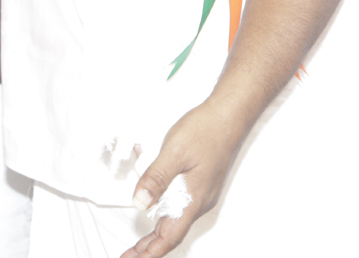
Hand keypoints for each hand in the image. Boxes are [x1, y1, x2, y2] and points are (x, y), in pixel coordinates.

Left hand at [121, 102, 245, 257]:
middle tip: (129, 257)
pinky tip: (152, 210)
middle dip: (150, 248)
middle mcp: (199, 202)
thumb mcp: (174, 153)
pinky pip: (179, 205)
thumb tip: (139, 203)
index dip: (151, 252)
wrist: (229, 116)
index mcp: (193, 199)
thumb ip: (156, 179)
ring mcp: (201, 193)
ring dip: (156, 233)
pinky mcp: (199, 183)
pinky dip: (163, 214)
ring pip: (175, 220)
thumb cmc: (204, 131)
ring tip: (139, 245)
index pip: (169, 236)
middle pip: (171, 232)